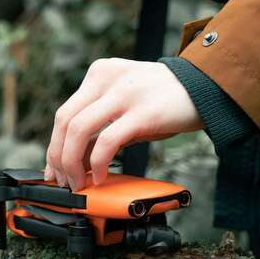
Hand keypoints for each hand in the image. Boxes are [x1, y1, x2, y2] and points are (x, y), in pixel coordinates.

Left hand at [44, 59, 203, 190]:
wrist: (205, 87)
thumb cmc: (162, 100)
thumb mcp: (124, 104)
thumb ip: (100, 125)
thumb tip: (75, 161)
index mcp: (98, 74)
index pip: (64, 112)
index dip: (54, 144)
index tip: (54, 168)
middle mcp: (105, 79)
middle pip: (65, 120)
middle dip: (58, 156)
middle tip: (63, 181)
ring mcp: (123, 94)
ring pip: (79, 130)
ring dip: (72, 163)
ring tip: (78, 183)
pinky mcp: (142, 113)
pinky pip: (107, 141)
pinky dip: (98, 164)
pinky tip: (101, 177)